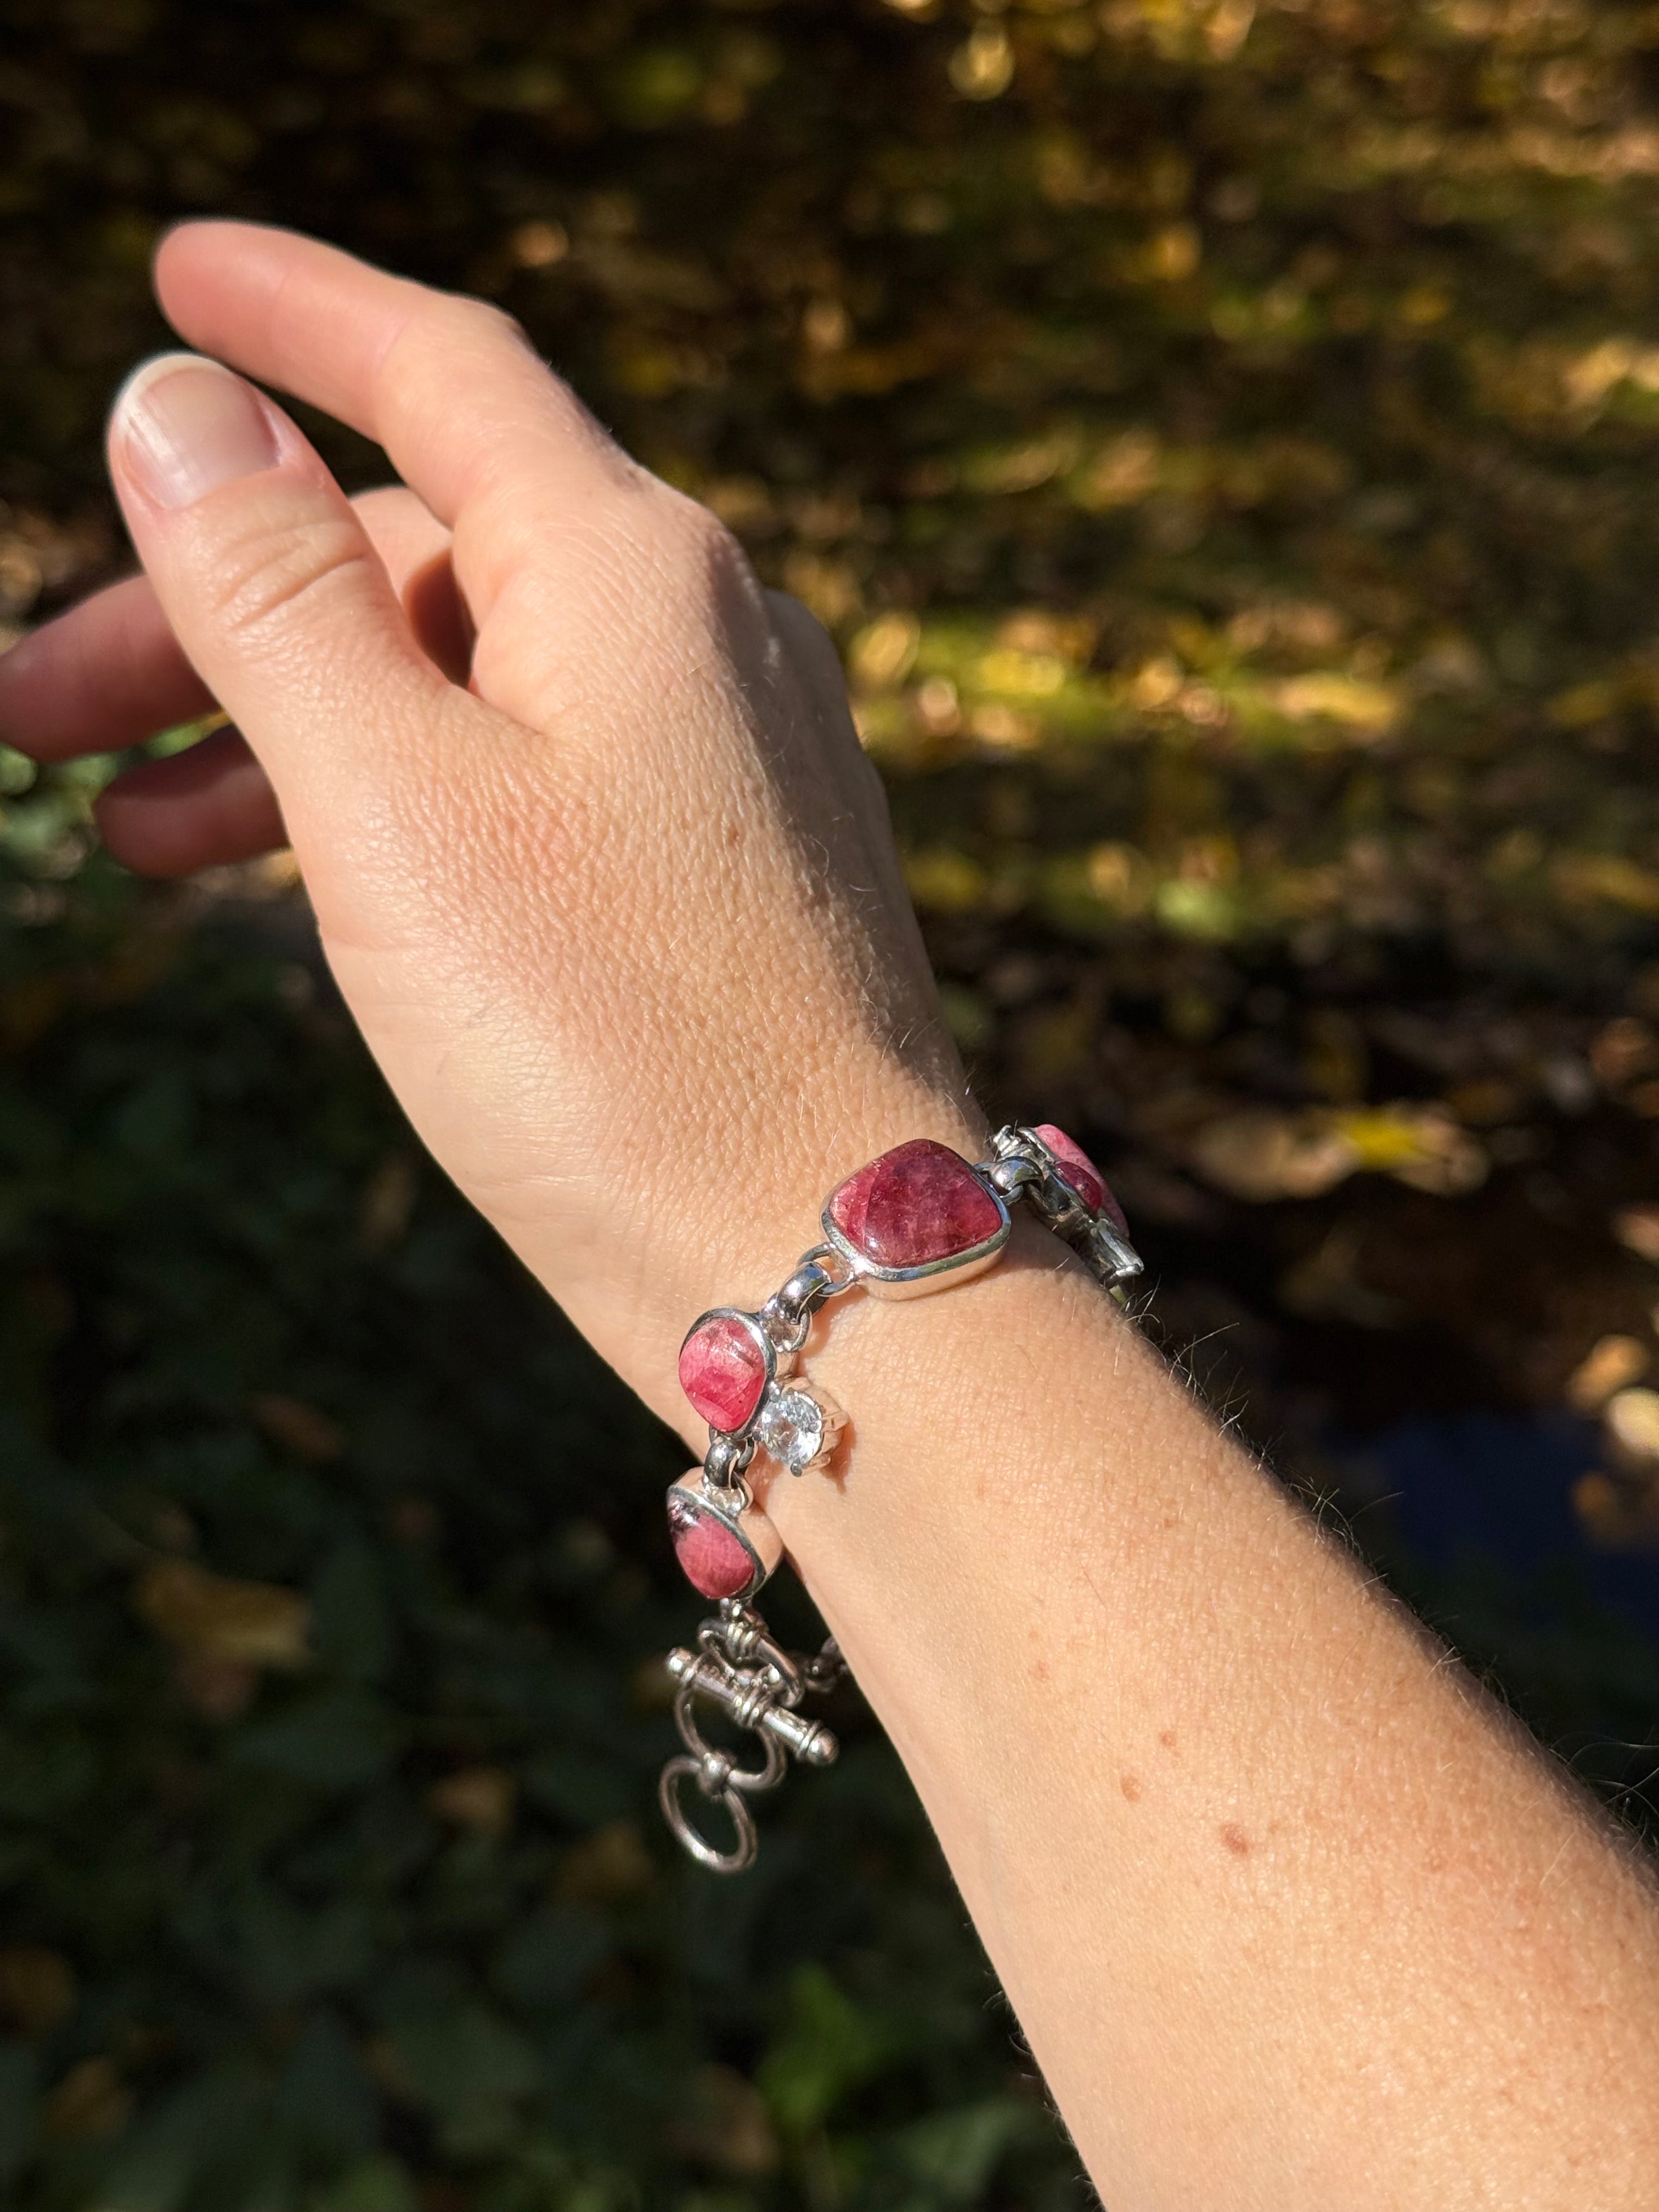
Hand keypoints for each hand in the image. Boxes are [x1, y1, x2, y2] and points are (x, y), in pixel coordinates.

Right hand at [0, 222, 974, 1429]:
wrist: (817, 1265)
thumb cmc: (610, 1045)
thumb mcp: (392, 799)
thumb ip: (277, 590)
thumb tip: (180, 406)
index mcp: (630, 567)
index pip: (440, 368)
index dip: (293, 311)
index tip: (175, 275)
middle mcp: (701, 630)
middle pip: (419, 548)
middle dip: (211, 603)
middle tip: (29, 700)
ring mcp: (723, 754)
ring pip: (458, 679)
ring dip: (278, 727)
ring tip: (117, 827)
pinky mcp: (719, 868)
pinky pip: (524, 776)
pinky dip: (393, 802)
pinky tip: (280, 879)